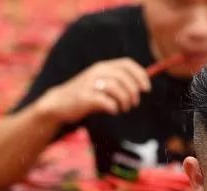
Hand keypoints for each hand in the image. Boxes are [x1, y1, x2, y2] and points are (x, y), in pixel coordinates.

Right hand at [35, 58, 150, 124]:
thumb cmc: (86, 96)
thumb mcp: (102, 84)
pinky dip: (113, 106)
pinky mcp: (84, 97)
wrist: (59, 103)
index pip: (127, 64)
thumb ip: (118, 83)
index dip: (140, 75)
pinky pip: (105, 100)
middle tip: (134, 104)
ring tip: (124, 108)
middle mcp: (96, 71)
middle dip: (133, 92)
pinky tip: (113, 110)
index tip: (146, 89)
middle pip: (123, 77)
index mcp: (103, 66)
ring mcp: (89, 83)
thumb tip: (142, 86)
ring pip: (116, 88)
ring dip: (125, 100)